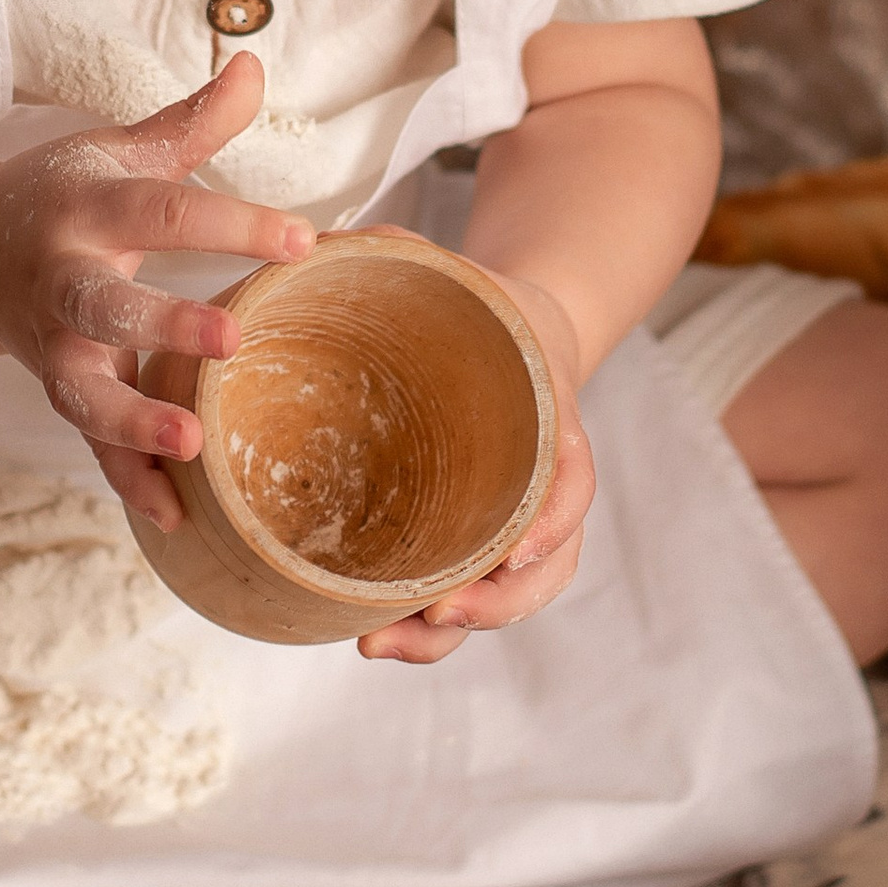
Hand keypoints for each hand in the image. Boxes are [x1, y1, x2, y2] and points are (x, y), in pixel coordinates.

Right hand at [0, 53, 309, 529]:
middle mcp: (62, 281)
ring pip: (84, 392)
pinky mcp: (59, 391)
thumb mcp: (121, 148)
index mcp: (88, 208)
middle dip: (163, 326)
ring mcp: (53, 346)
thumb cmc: (69, 191)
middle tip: (232, 342)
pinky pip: (89, 446)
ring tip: (193, 446)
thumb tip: (255, 61)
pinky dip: (127, 481)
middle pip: (106, 306)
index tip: (303, 240)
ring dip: (133, 424)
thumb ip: (191, 120)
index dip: (231, 222)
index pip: (164, 211)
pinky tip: (176, 517)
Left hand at [357, 258, 593, 665]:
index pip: (573, 481)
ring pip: (504, 598)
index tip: (515, 551)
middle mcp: (541, 484)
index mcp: (553, 420)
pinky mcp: (473, 539)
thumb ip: (396, 252)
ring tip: (376, 646)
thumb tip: (314, 240)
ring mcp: (512, 520)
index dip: (551, 522)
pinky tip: (369, 635)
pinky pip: (465, 596)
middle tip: (438, 618)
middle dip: (496, 604)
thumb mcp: (449, 269)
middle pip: (544, 566)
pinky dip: (426, 628)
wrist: (514, 333)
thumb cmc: (477, 304)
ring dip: (449, 634)